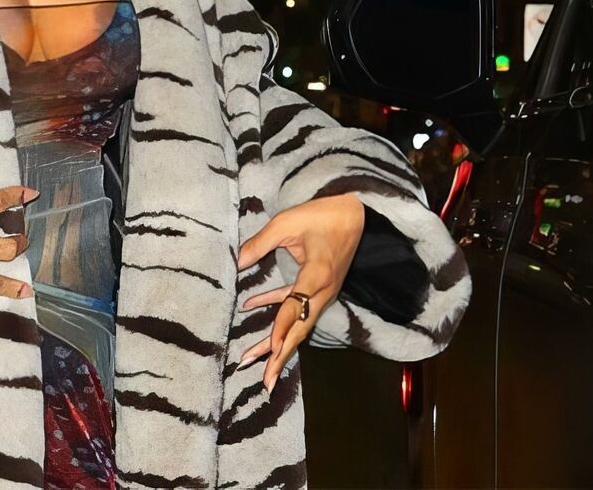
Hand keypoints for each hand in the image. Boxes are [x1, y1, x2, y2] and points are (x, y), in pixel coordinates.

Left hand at [234, 191, 366, 390]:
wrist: (356, 211)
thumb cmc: (323, 213)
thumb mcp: (287, 223)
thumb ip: (261, 243)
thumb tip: (236, 262)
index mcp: (317, 276)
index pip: (294, 309)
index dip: (280, 330)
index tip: (268, 351)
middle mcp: (322, 290)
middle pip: (299, 330)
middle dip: (280, 356)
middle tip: (265, 381)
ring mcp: (323, 291)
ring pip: (298, 324)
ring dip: (276, 343)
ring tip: (253, 361)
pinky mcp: (319, 286)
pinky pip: (296, 306)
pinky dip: (275, 311)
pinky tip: (249, 307)